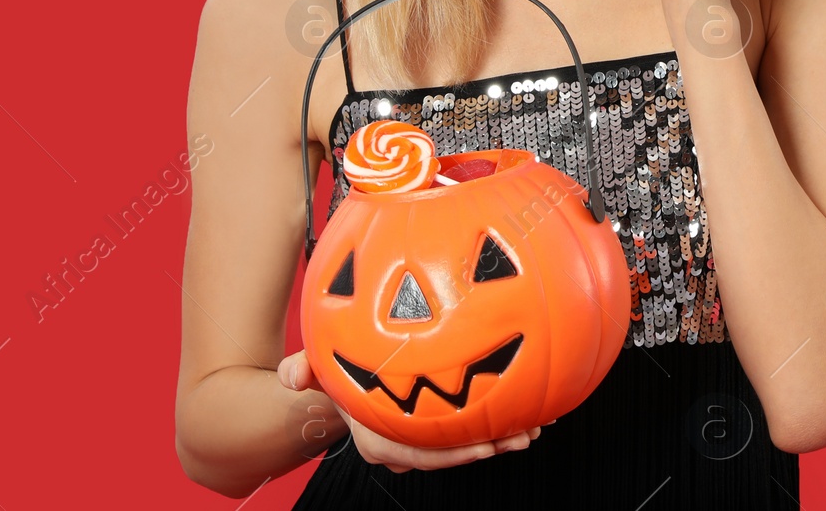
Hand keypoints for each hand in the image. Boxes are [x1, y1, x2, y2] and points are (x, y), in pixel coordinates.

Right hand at [277, 349, 541, 473]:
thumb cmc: (340, 375)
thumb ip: (305, 370)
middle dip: (490, 446)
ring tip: (535, 427)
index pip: (422, 455)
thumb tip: (290, 377)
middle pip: (453, 453)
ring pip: (468, 443)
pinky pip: (472, 427)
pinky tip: (530, 409)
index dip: (455, 454)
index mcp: (380, 442)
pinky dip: (500, 420)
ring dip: (504, 436)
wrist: (351, 382)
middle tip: (522, 436)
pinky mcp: (443, 427)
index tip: (486, 445)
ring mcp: (426, 440)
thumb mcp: (321, 370)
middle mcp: (407, 448)